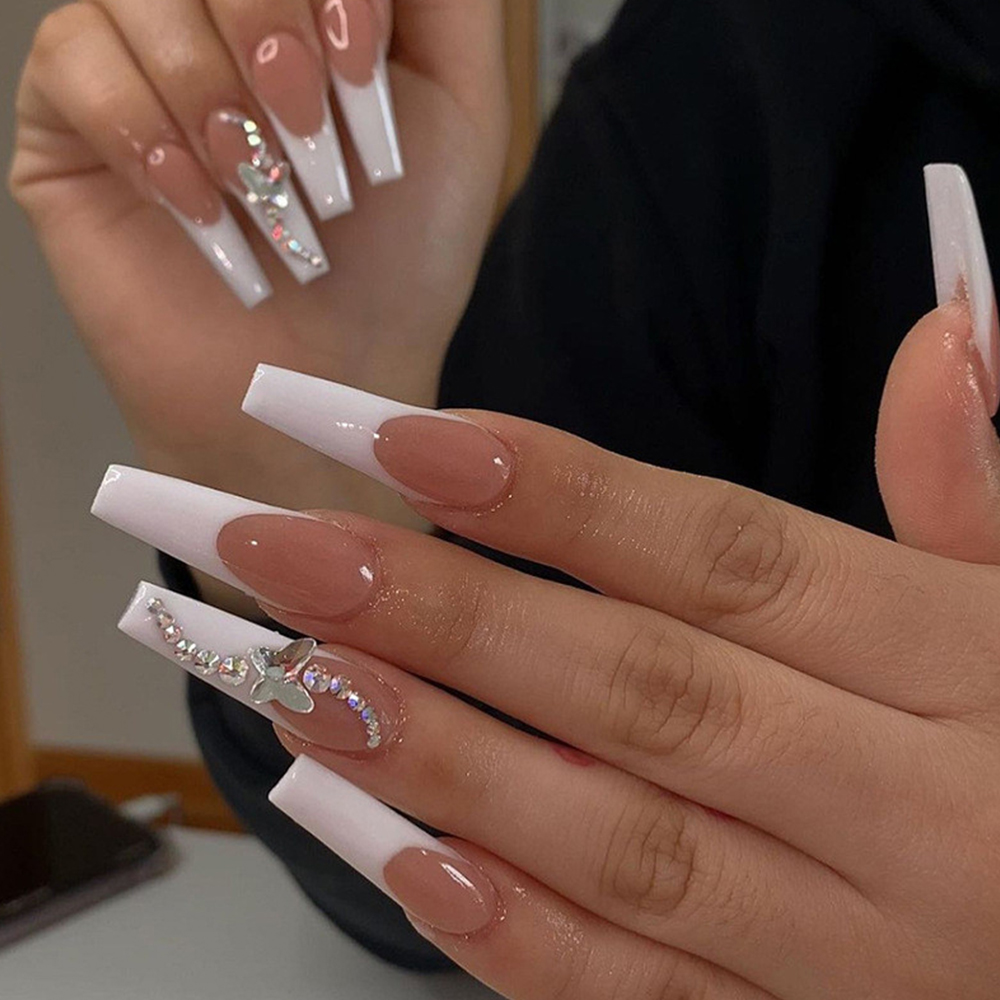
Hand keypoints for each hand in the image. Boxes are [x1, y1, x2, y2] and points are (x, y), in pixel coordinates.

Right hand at [9, 0, 506, 520]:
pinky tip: (196, 206)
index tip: (359, 66)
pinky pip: (74, 58)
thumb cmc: (399, 263)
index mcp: (307, 4)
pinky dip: (145, 133)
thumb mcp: (462, 112)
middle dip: (272, 32)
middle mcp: (218, 16)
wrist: (327, 379)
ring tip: (262, 194)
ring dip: (216, 101)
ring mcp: (138, 61)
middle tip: (311, 136)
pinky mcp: (71, 122)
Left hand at [99, 278, 999, 996]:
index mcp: (958, 667)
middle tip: (285, 548)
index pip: (727, 557)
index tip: (403, 440)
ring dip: (446, 765)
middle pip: (641, 687)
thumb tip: (944, 334)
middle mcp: (909, 809)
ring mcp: (857, 948)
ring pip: (622, 846)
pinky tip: (405, 864)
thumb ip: (971, 490)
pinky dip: (525, 939)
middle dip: (449, 615)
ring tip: (303, 683)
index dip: (560, 494)